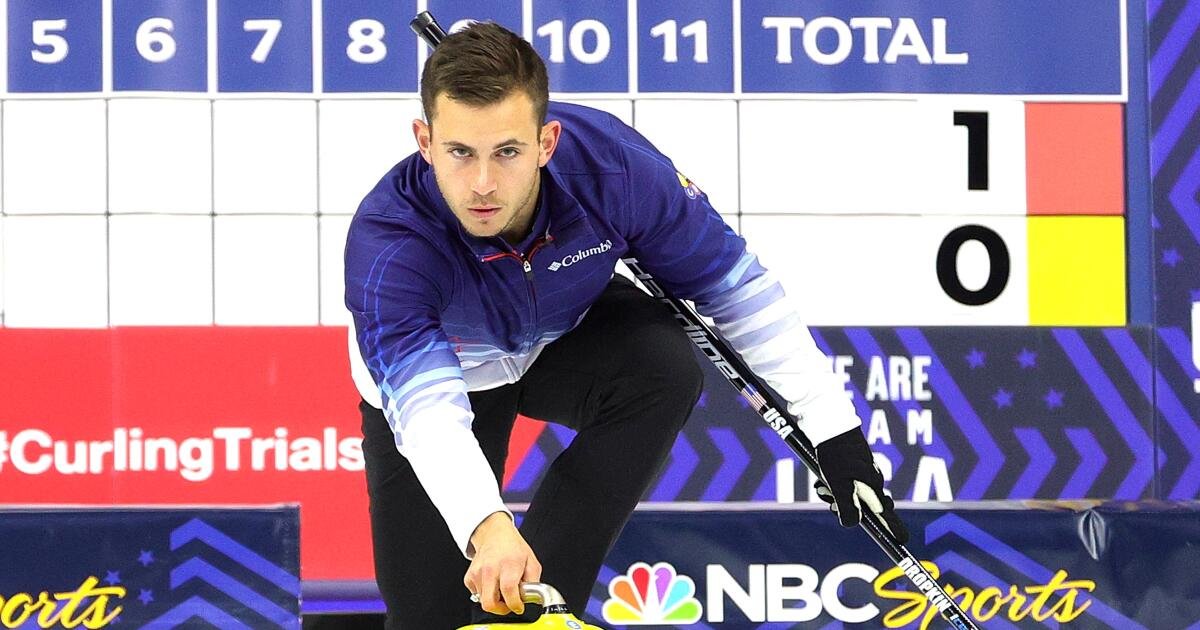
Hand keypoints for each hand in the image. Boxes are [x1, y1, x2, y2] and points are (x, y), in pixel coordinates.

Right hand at [465, 512, 541, 614]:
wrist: (494, 534)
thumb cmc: (513, 547)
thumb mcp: (532, 561)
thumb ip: (534, 582)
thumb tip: (531, 598)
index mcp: (508, 564)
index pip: (509, 591)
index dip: (515, 604)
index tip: (519, 607)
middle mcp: (490, 569)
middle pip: (489, 603)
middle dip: (501, 610)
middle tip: (508, 604)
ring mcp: (477, 573)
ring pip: (483, 601)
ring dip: (494, 600)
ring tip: (502, 588)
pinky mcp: (469, 577)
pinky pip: (477, 595)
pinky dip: (485, 594)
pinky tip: (493, 583)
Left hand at [814, 429, 908, 543]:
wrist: (831, 424)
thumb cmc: (836, 455)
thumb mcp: (838, 484)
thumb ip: (846, 505)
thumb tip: (854, 524)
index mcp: (873, 486)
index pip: (887, 514)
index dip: (894, 528)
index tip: (902, 541)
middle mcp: (873, 481)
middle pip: (865, 507)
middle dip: (846, 508)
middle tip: (832, 503)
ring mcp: (864, 472)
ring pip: (851, 494)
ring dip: (834, 494)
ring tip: (821, 485)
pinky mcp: (854, 465)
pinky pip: (844, 483)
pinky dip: (832, 484)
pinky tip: (821, 478)